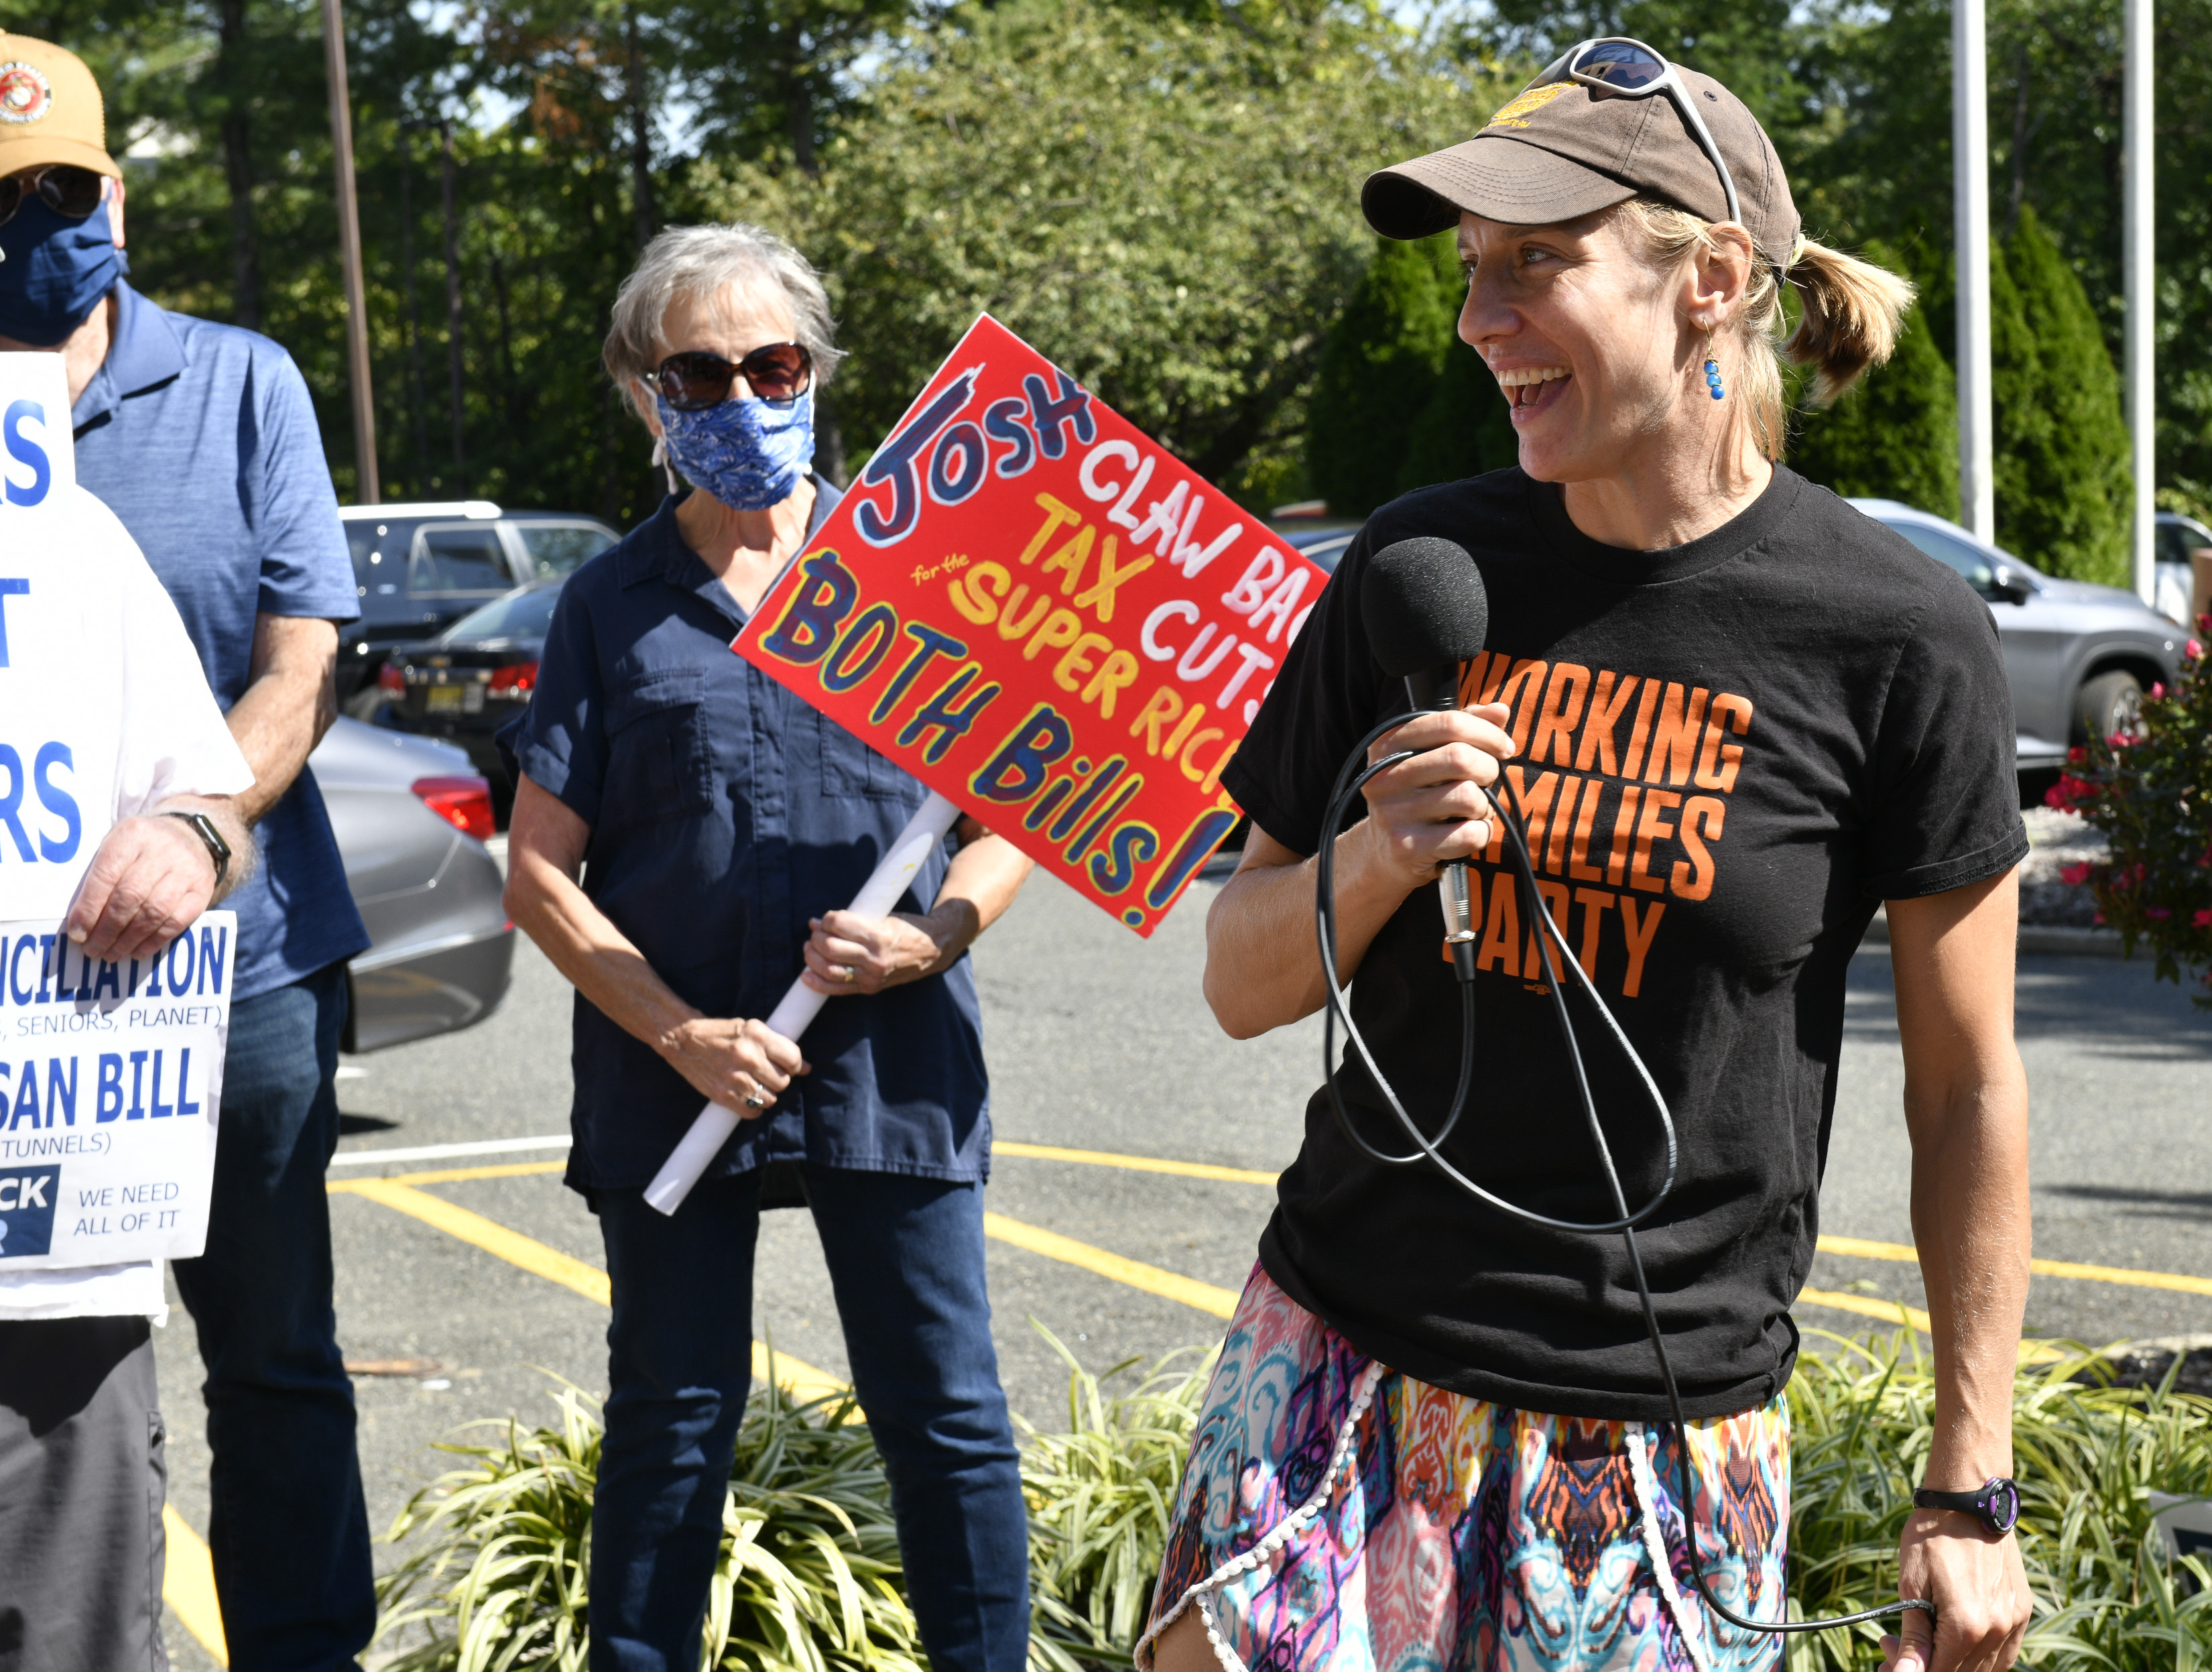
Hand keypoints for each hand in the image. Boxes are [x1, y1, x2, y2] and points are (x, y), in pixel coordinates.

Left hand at [64, 816, 219, 962]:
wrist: (192, 838)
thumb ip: (98, 876)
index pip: (106, 875)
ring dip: (129, 939)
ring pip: (154, 912)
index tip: (77, 934)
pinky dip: (154, 941)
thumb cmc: (141, 849)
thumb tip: (79, 923)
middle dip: (107, 929)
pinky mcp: (202, 890)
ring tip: (111, 954)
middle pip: (130, 896)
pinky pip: (177, 922)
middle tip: (92, 949)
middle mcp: (162, 849)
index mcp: (132, 835)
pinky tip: (137, 951)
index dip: (89, 908)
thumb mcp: (116, 846)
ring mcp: (186, 870)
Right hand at [655, 1015, 807, 1116]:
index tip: (789, 1066)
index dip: (795, 1065)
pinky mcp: (723, 1094)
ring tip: (756, 1084)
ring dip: (767, 1094)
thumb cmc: (721, 1033)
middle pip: (783, 1081)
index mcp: (756, 1035)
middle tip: (768, 1074)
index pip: (793, 1059)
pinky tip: (748, 1095)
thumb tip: (806, 1068)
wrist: (683, 1039)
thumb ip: (778, 1046)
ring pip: (771, 1098)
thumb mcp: (751, 1029)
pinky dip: (754, 1106)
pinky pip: (753, 1111)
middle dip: (780, 1079)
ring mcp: (734, 1077)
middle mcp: (747, 1056)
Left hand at [802, 909, 946, 995]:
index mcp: (879, 934)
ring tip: (810, 948)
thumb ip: (851, 920)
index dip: (827, 919)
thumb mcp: (883, 916)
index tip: (827, 918)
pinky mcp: (870, 988)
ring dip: (812, 958)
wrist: (932, 951)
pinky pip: (837, 989)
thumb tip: (815, 922)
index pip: (839, 924)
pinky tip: (806, 975)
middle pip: (829, 947)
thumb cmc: (907, 928)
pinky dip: (817, 983)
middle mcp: (874, 958)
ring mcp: (872, 976)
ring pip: (829, 969)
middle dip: (816, 938)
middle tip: (816, 933)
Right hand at [1351, 701, 1514, 891]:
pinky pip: (1469, 834)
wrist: (1385, 852)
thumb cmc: (1420, 796)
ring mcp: (1393, 813)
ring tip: (1471, 810)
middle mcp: (1385, 776)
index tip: (1503, 747)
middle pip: (1460, 758)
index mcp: (1389, 744)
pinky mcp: (1407, 847)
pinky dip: (1481, 833)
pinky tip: (1467, 833)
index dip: (1488, 732)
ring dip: (1483, 805)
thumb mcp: (1434, 756)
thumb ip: (1466, 728)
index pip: (1449, 723)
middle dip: (1488, 769)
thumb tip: (1499, 710)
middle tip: (1486, 780)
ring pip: (1468, 797)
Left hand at [1879, 1509, 2030, 1671]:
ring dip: (1952, 1663)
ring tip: (1923, 1641)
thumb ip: (1913, 1637)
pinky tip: (1953, 1640)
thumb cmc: (1931, 1537)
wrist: (1968, 1500)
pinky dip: (1979, 1657)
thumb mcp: (1912, 1585)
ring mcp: (2013, 1622)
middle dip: (1925, 1666)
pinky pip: (2004, 1654)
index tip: (1884, 1649)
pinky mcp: (2022, 1611)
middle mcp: (1996, 1630)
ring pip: (1985, 1669)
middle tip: (1894, 1646)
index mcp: (1966, 1626)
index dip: (1908, 1669)